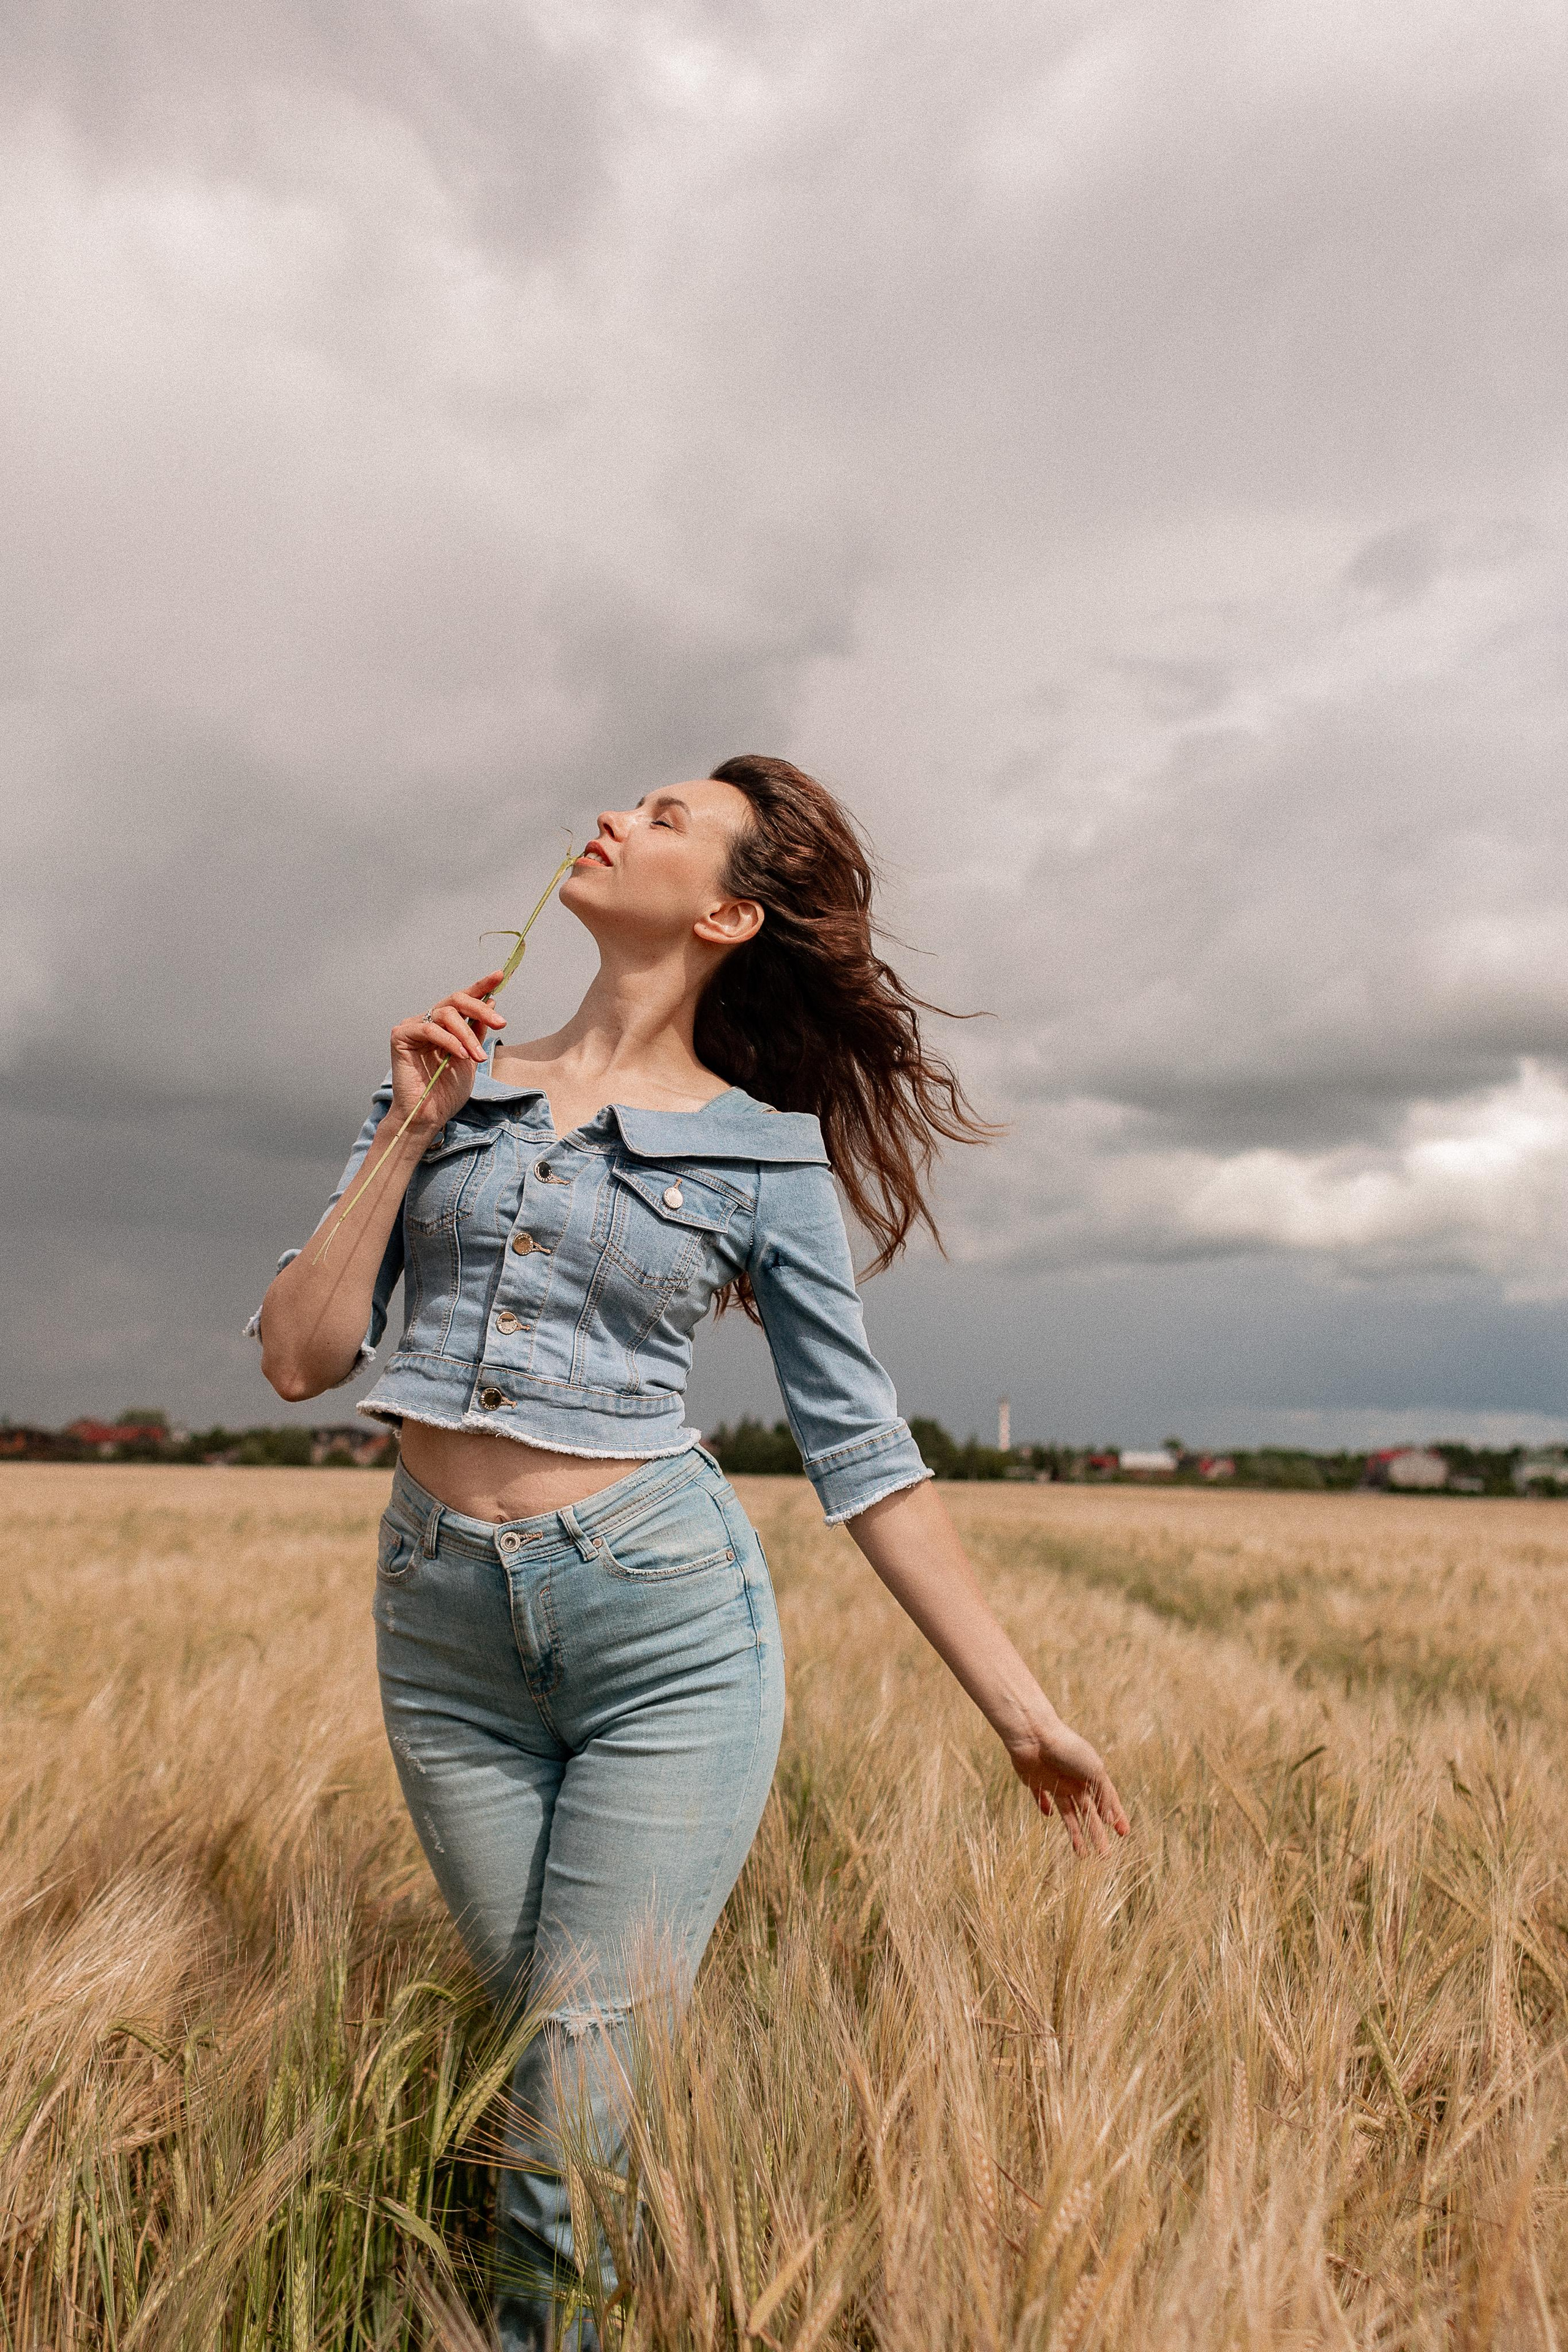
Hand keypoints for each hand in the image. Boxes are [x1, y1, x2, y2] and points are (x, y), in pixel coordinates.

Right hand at [389, 971, 507, 1133]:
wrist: (428, 1115)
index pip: (463, 1000)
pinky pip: (430, 1029)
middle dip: (481, 1009)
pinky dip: (449, 1041)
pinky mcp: (400, 1036)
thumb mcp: (471, 1058)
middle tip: (501, 1023)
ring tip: (478, 1057)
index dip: (481, 986)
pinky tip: (460, 1055)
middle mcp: (428, 1021)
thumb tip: (492, 1002)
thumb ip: (478, 1031)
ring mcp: (413, 1027)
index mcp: (445, 1026)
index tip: (500, 975)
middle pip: (456, 1001)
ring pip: (446, 1014)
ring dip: (468, 1035)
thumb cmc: (447, 1091)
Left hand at [1008, 1714, 1128, 1855]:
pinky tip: (1049, 1815)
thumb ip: (1103, 1795)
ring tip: (1082, 1854)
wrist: (1034, 1736)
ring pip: (1068, 1813)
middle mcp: (1075, 1780)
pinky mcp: (1035, 1781)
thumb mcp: (1094, 1771)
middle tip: (1106, 1855)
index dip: (1116, 1816)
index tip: (1124, 1834)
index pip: (1107, 1800)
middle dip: (1098, 1834)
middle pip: (1089, 1813)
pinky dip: (1045, 1806)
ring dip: (1075, 1832)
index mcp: (1091, 1775)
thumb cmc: (1068, 1750)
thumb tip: (1109, 1819)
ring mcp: (1055, 1781)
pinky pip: (1041, 1797)